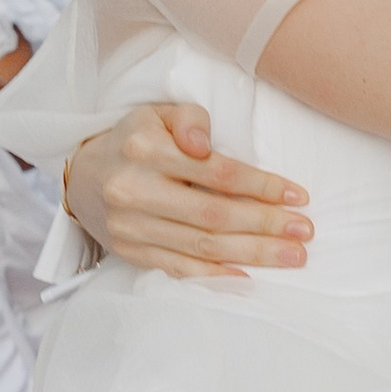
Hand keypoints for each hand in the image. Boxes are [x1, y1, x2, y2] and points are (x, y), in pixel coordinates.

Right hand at [63, 102, 310, 278]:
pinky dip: (215, 276)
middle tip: (305, 231)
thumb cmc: (136, 141)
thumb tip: (204, 142)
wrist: (86, 177)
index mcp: (144, 148)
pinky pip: (178, 269)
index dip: (261, 186)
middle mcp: (133, 190)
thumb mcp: (158, 114)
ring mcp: (130, 227)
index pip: (216, 172)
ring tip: (292, 255)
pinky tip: (249, 277)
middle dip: (265, 224)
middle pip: (213, 214)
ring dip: (253, 254)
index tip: (299, 196)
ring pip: (201, 246)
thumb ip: (189, 118)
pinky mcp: (130, 253)